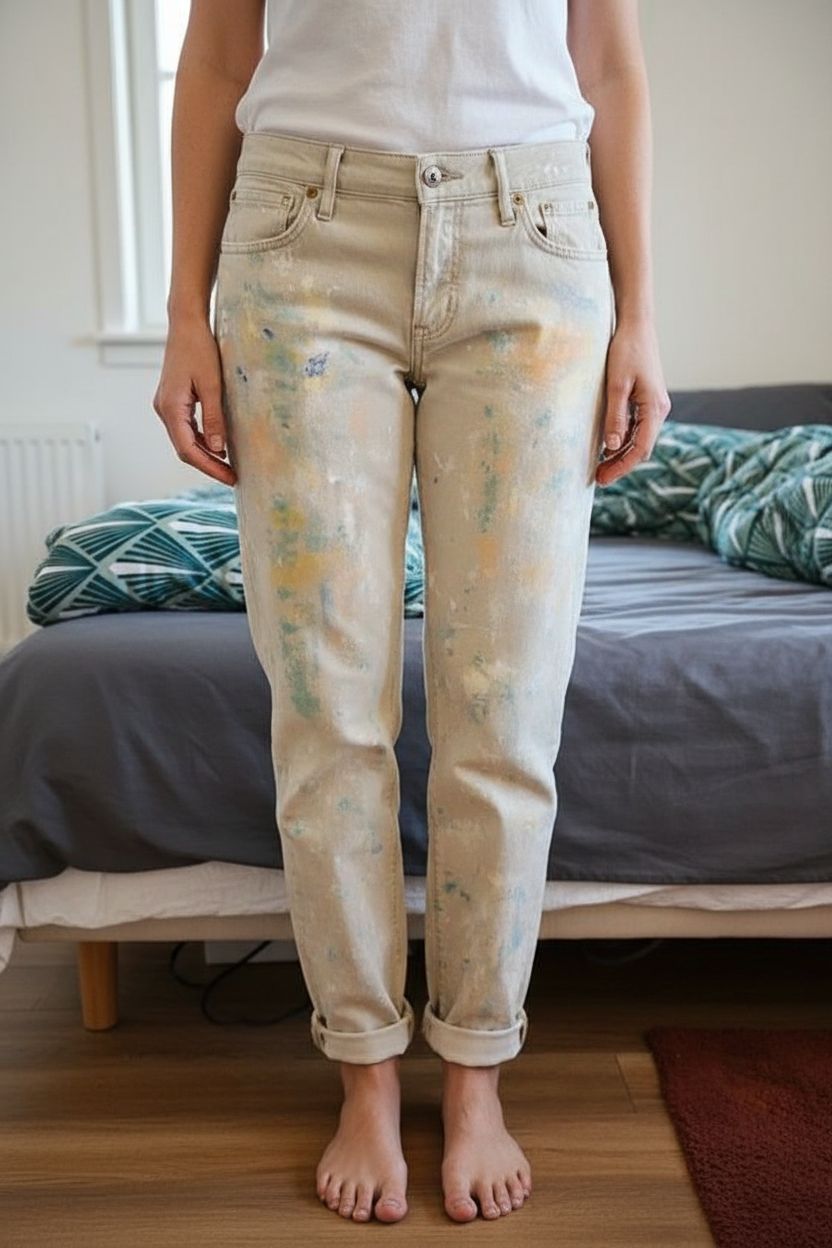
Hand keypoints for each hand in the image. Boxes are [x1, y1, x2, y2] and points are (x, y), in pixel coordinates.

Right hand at [152, 316, 236, 486]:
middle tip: (233, 477)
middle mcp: (164, 410)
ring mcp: (166, 406)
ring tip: (228, 466)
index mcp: (170, 408)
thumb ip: (215, 418)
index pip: (188, 450)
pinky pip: (186, 429)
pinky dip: (201, 440)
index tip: (230, 477)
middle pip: (184, 449)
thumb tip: (218, 449)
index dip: (210, 467)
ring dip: (205, 455)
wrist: (186, 324)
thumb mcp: (212, 385)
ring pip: (185, 440)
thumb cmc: (200, 349)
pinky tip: (219, 446)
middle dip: (209, 465)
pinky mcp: (173, 402)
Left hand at [596, 315, 670, 485]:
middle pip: (642, 448)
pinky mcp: (647, 401)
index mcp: (655, 408)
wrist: (636, 325)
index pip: (641, 449)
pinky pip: (637, 428)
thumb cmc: (626, 350)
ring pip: (640, 440)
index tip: (602, 478)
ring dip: (621, 455)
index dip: (621, 467)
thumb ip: (615, 416)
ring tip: (600, 467)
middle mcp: (659, 410)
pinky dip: (624, 441)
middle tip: (598, 478)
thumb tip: (611, 446)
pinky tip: (608, 447)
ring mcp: (654, 406)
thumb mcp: (616, 385)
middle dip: (621, 465)